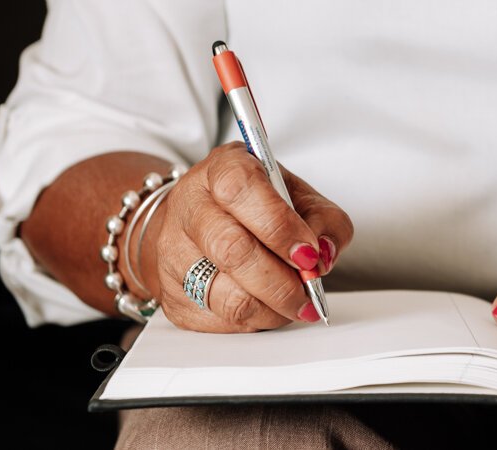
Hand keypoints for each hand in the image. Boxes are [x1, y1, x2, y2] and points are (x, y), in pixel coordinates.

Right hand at [138, 141, 351, 332]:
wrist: (200, 224)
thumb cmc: (255, 207)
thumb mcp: (299, 197)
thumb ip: (324, 219)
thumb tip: (323, 253)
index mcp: (222, 169)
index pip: (241, 191)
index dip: (279, 227)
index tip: (309, 253)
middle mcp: (189, 206)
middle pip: (232, 250)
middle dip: (281, 280)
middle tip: (309, 289)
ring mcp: (173, 253)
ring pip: (226, 295)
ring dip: (272, 307)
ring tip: (295, 302)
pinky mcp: (172, 297)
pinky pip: (221, 321)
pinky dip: (256, 321)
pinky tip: (267, 307)